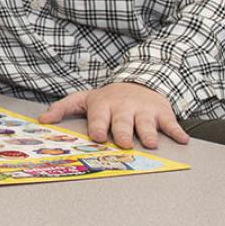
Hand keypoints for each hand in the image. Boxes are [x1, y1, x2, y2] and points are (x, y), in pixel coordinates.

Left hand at [38, 82, 189, 149]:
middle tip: (124, 143)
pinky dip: (176, 131)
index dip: (98, 126)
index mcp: (103, 105)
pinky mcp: (162, 112)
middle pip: (123, 122)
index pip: (99, 117)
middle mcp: (123, 107)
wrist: (138, 82)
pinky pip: (170, 122)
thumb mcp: (84, 99)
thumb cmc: (108, 99)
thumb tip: (42, 120)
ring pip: (146, 123)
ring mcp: (143, 109)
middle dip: (123, 132)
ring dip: (149, 133)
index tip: (97, 136)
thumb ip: (62, 108)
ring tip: (151, 143)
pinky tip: (182, 139)